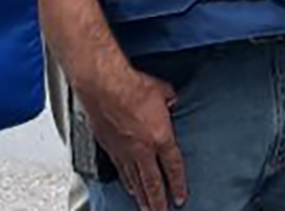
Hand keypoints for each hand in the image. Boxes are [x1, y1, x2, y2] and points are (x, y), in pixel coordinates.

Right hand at [79, 64, 186, 210]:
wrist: (104, 86)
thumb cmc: (132, 86)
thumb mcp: (163, 91)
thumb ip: (170, 100)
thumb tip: (172, 100)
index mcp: (161, 137)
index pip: (174, 167)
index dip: (178, 184)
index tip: (180, 197)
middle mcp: (142, 149)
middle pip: (153, 182)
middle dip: (159, 201)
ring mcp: (124, 150)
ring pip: (135, 181)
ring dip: (142, 196)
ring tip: (146, 207)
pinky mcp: (109, 147)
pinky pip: (120, 171)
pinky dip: (126, 182)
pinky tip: (128, 188)